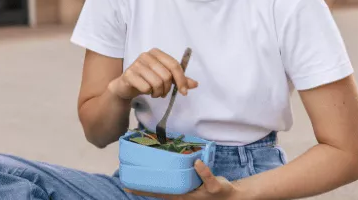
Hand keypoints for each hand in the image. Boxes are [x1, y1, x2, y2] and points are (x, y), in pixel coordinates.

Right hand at [107, 48, 197, 99]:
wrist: (126, 86)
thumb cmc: (147, 79)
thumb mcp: (165, 78)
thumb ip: (179, 80)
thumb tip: (195, 84)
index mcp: (156, 53)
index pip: (174, 65)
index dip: (182, 80)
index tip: (184, 92)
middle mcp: (146, 55)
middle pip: (166, 75)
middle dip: (167, 89)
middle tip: (163, 93)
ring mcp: (136, 64)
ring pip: (157, 82)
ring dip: (158, 92)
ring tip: (154, 92)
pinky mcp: (129, 74)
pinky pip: (146, 87)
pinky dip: (148, 93)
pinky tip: (145, 91)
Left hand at [125, 159, 242, 199]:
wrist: (231, 195)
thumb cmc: (221, 192)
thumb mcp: (215, 185)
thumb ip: (206, 175)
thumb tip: (197, 162)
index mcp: (182, 196)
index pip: (158, 194)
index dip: (143, 191)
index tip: (127, 188)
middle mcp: (179, 193)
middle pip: (157, 189)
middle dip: (142, 184)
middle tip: (126, 176)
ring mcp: (182, 188)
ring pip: (163, 184)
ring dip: (152, 179)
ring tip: (138, 170)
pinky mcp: (187, 182)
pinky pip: (172, 179)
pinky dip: (163, 174)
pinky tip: (158, 167)